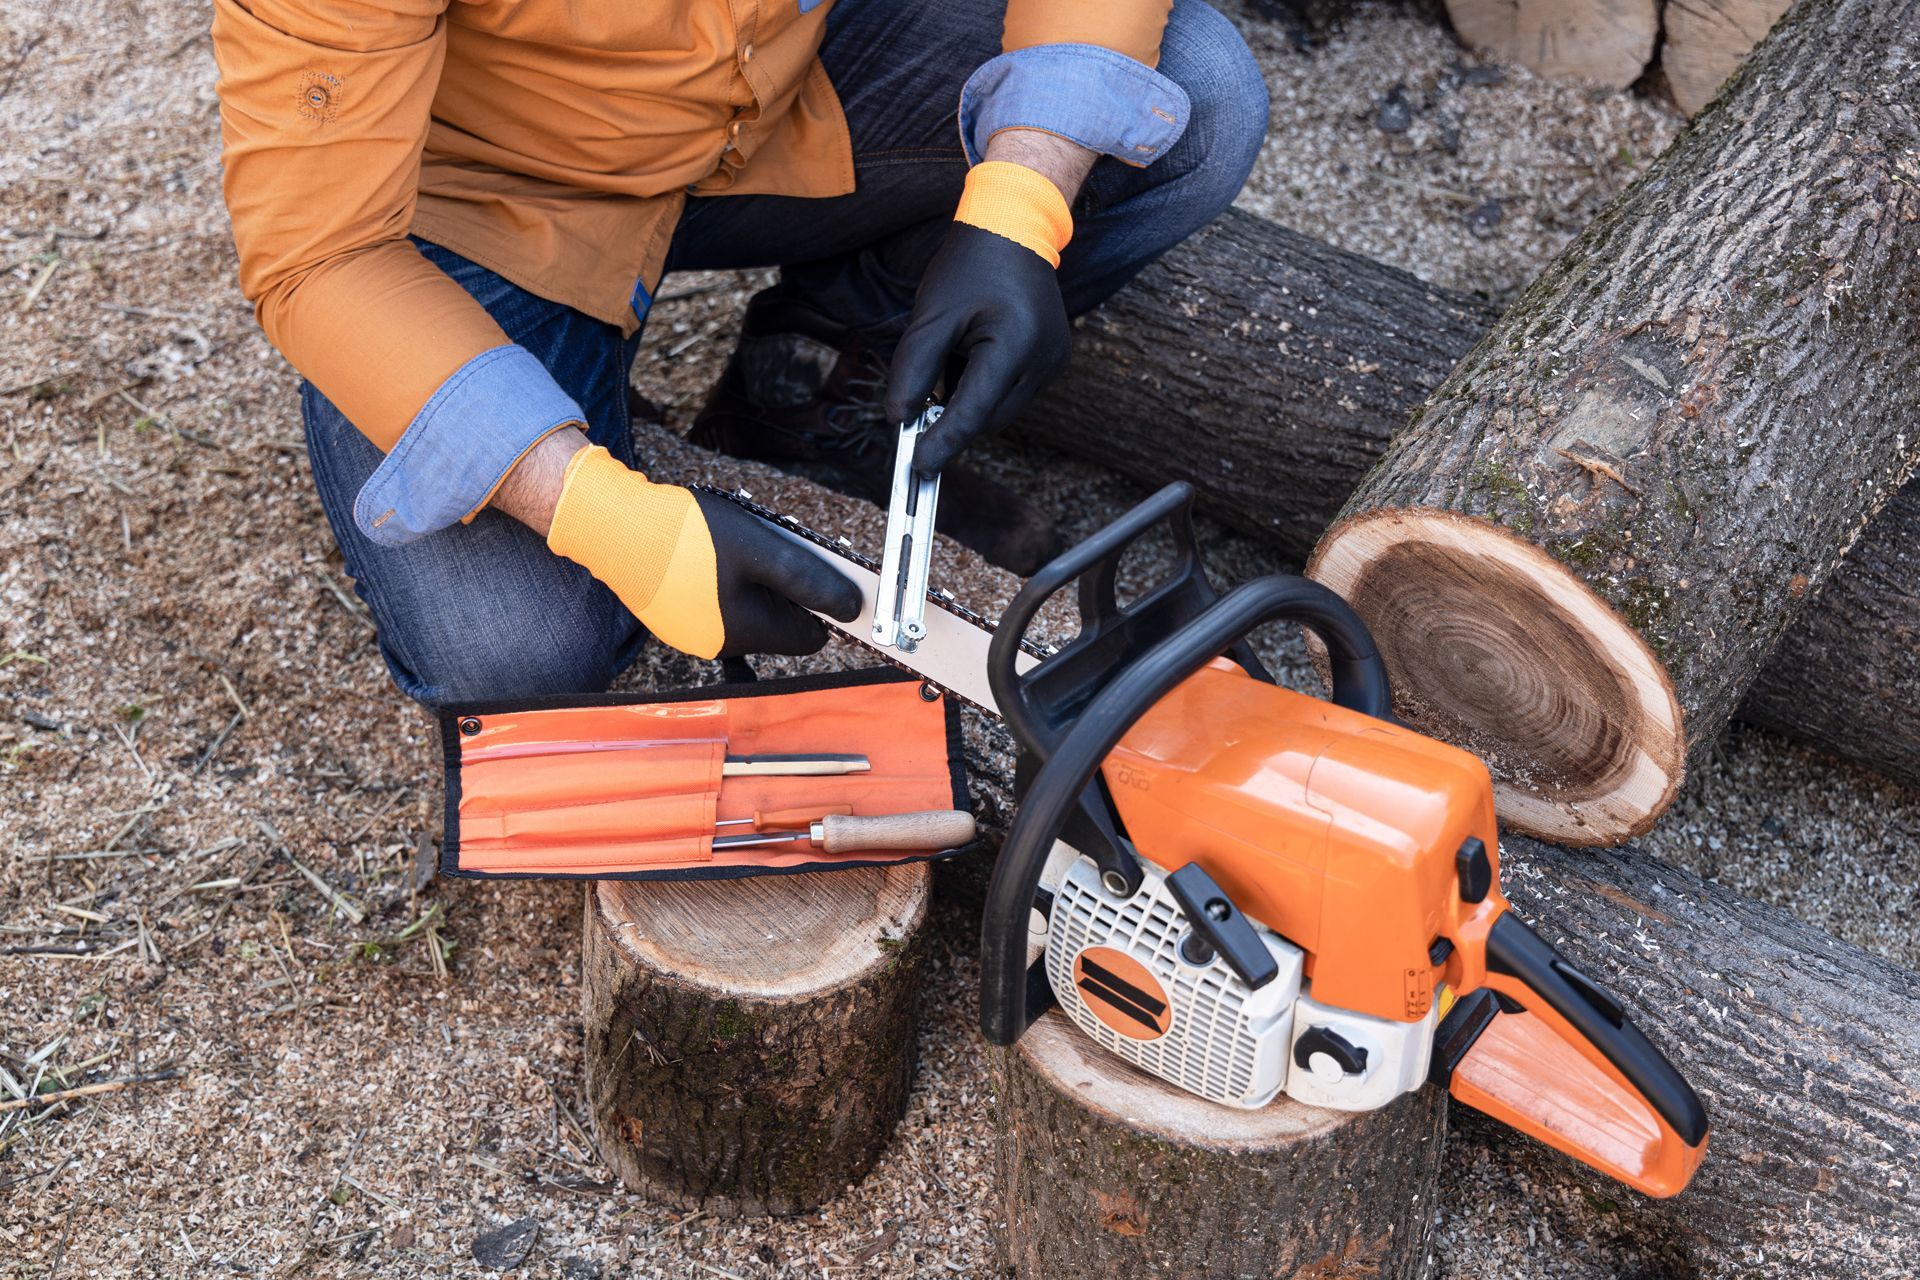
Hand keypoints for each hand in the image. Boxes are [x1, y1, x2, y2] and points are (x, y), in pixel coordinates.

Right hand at [690, 487, 863, 655]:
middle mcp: (722, 645)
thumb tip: (850, 607)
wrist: (615, 528)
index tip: (816, 570)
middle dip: (783, 589)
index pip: (811, 637)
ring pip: (747, 614)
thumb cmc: (689, 536)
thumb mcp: (762, 549)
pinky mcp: (675, 621)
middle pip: (778, 624)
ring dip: (753, 584)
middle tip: (769, 548)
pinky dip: (723, 584)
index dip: (820, 603)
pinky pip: (717, 608)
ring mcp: (694, 636)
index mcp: (748, 633)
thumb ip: (809, 579)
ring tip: (734, 549)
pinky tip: (708, 556)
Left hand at [884, 221, 1071, 474]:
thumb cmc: (969, 267)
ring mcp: (1053, 363)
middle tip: (917, 401)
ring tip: (954, 354)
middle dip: (952, 417)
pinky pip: (1012, 393)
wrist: (1014, 227)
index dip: (942, 443)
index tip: (917, 468)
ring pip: (1000, 411)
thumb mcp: (930, 315)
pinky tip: (973, 353)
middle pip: (987, 419)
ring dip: (969, 400)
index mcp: (1015, 345)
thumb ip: (913, 369)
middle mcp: (1043, 360)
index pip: (973, 412)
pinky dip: (985, 387)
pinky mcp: (1053, 362)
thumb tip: (899, 418)